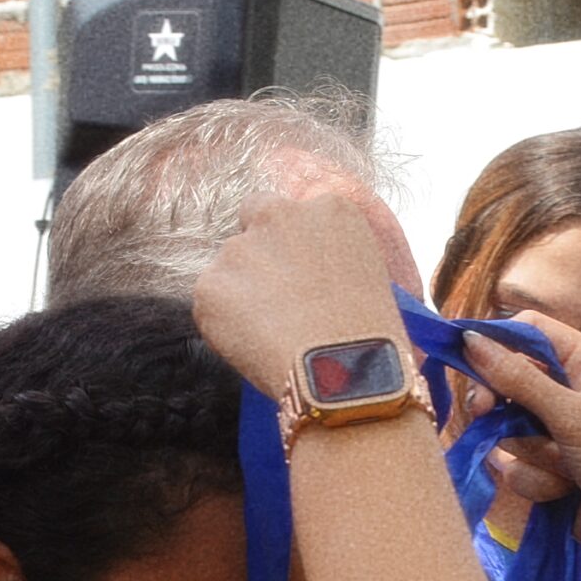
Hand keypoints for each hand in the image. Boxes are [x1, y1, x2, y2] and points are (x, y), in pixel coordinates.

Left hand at [193, 193, 401, 389]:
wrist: (344, 371)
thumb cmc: (370, 335)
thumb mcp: (370, 273)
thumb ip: (330, 254)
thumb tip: (305, 272)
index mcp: (328, 208)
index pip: (293, 210)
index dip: (291, 243)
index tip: (297, 272)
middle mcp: (279, 214)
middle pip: (253, 222)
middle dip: (259, 253)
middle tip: (276, 299)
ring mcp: (239, 249)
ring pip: (231, 267)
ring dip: (243, 292)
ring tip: (274, 334)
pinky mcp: (210, 286)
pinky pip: (212, 304)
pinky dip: (225, 325)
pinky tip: (258, 347)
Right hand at [463, 314, 580, 571]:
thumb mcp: (572, 416)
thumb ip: (519, 379)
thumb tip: (471, 341)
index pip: (532, 331)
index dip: (497, 340)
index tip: (462, 355)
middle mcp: (574, 390)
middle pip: (510, 380)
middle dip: (502, 405)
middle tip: (483, 414)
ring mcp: (560, 430)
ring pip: (510, 428)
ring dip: (530, 454)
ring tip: (564, 469)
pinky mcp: (549, 466)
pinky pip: (516, 463)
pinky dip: (536, 479)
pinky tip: (563, 492)